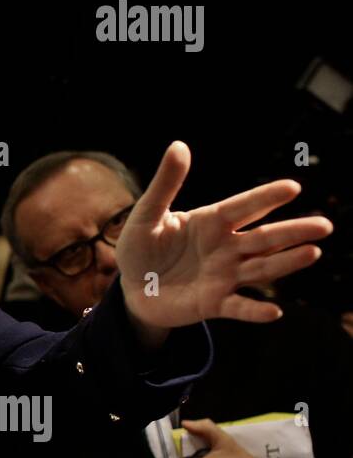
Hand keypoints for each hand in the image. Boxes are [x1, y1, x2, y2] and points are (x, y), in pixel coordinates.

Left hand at [116, 142, 331, 334]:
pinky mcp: (214, 303)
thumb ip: (165, 184)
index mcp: (212, 222)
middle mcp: (226, 248)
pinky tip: (273, 312)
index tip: (293, 187)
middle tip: (324, 225)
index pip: (244, 207)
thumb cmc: (141, 247)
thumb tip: (178, 145)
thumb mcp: (147, 215)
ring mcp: (224, 276)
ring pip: (261, 268)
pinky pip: (238, 307)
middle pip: (264, 238)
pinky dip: (254, 311)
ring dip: (286, 263)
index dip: (266, 198)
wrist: (133, 288)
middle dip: (292, 232)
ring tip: (313, 253)